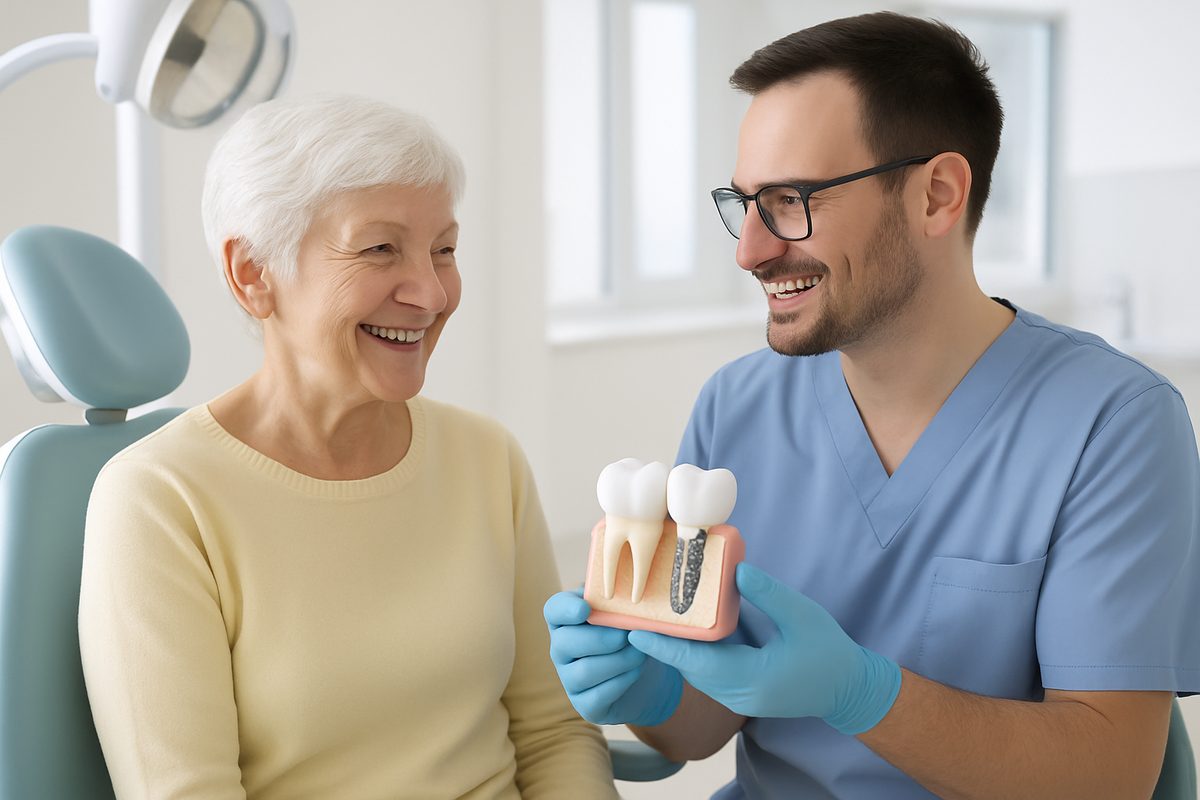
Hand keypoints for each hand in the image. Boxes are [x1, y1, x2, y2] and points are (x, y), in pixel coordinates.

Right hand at [543, 590, 682, 726]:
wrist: (649, 677)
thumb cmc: (634, 635)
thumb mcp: (628, 613)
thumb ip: (620, 599)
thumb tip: (627, 586)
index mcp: (568, 620)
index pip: (553, 610)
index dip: (566, 609)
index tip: (585, 609)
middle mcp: (562, 649)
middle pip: (565, 642)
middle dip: (600, 638)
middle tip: (627, 635)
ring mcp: (570, 679)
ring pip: (583, 671)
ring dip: (617, 661)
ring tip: (640, 653)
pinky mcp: (585, 705)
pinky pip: (597, 695)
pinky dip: (621, 681)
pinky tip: (636, 671)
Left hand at [627, 563, 900, 734]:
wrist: (850, 690)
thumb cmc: (830, 652)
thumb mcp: (803, 615)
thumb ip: (770, 594)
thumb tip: (736, 571)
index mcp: (753, 679)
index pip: (698, 664)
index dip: (664, 647)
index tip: (633, 632)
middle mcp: (740, 695)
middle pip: (691, 669)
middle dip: (663, 644)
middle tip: (636, 615)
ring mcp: (741, 698)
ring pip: (698, 672)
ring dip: (678, 649)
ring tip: (653, 618)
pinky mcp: (743, 693)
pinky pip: (711, 673)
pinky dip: (696, 653)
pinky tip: (687, 628)